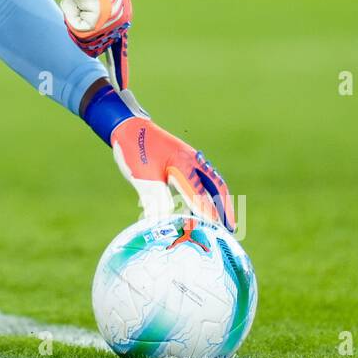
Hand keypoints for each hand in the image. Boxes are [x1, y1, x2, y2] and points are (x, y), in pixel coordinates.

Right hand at [42, 0, 132, 70]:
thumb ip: (97, 12)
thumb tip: (88, 32)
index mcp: (123, 17)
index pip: (121, 50)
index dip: (119, 69)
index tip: (121, 88)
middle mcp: (120, 23)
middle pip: (93, 46)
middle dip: (79, 31)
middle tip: (73, 10)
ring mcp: (110, 22)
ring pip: (82, 40)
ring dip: (72, 20)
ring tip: (75, 0)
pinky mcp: (98, 19)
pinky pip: (75, 28)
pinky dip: (68, 13)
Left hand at [95, 88, 235, 231]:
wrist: (127, 126)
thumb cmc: (134, 150)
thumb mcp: (143, 178)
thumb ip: (156, 200)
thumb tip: (162, 225)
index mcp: (183, 165)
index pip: (200, 194)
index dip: (208, 214)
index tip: (216, 231)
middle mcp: (192, 161)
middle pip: (216, 187)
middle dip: (224, 207)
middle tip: (231, 228)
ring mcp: (189, 158)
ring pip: (211, 182)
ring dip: (218, 200)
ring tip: (223, 220)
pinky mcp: (183, 159)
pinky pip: (202, 178)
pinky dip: (207, 192)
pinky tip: (204, 203)